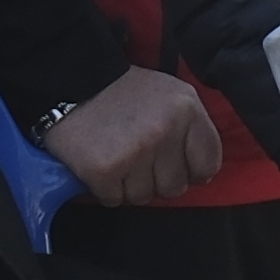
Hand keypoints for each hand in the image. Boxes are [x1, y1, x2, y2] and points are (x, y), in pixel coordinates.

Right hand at [48, 66, 221, 208]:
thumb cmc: (123, 91)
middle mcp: (164, 130)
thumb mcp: (170, 93)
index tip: (175, 165)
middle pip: (175, 187)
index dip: (192, 170)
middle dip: (157, 179)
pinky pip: (115, 200)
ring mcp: (135, 151)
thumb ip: (192, 127)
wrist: (72, 80)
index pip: (208, 164)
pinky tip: (101, 164)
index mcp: (187, 109)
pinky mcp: (104, 169)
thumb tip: (202, 173)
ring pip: (144, 197)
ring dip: (129, 184)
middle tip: (138, 157)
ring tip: (117, 157)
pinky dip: (105, 188)